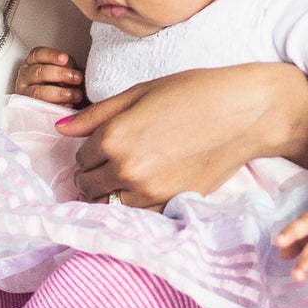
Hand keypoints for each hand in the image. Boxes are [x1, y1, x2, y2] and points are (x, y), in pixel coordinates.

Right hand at [12, 47, 84, 108]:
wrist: (61, 100)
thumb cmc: (63, 81)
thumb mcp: (65, 68)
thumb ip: (67, 66)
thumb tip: (75, 72)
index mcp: (33, 61)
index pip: (38, 54)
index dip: (51, 56)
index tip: (65, 59)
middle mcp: (26, 75)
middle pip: (39, 72)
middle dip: (60, 74)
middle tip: (77, 78)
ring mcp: (25, 92)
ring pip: (38, 92)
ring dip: (60, 93)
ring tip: (76, 95)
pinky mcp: (30, 108)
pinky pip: (41, 108)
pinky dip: (56, 107)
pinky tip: (68, 106)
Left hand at [63, 60, 307, 208]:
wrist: (246, 113)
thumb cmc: (195, 92)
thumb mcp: (141, 92)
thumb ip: (97, 114)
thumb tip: (61, 129)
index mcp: (114, 137)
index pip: (81, 159)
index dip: (91, 151)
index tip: (106, 144)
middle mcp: (126, 169)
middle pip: (89, 187)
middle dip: (95, 175)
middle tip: (114, 162)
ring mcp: (150, 192)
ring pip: (110, 205)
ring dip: (113, 193)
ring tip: (133, 174)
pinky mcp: (172, 204)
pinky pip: (138, 215)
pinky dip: (136, 205)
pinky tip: (150, 185)